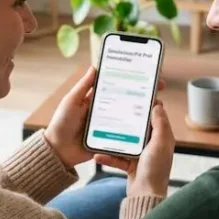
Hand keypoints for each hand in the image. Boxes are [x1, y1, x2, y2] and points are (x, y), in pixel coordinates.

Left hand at [45, 67, 166, 169]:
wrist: (59, 151)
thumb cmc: (62, 123)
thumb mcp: (72, 101)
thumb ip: (83, 86)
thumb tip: (95, 67)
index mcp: (96, 98)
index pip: (117, 85)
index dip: (130, 78)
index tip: (146, 72)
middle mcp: (106, 110)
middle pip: (128, 99)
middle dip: (144, 93)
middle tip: (159, 87)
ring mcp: (110, 124)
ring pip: (130, 115)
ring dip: (144, 110)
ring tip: (158, 104)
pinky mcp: (111, 137)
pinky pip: (127, 132)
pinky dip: (138, 129)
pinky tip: (149, 125)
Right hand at [95, 103, 174, 198]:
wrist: (145, 196)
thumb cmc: (155, 171)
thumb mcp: (159, 144)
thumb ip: (159, 125)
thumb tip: (158, 106)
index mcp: (162, 139)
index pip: (156, 117)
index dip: (148, 106)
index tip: (137, 96)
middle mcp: (152, 146)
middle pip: (138, 128)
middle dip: (127, 120)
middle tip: (115, 108)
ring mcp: (140, 156)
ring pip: (125, 142)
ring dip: (113, 139)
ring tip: (101, 131)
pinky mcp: (130, 166)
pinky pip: (117, 158)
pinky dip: (108, 157)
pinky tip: (97, 155)